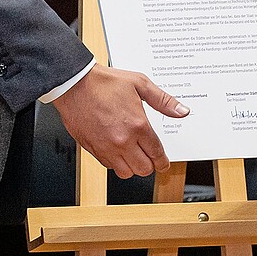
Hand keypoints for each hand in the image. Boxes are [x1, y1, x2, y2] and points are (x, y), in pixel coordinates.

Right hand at [52, 64, 188, 177]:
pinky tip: (118, 151)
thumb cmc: (104, 83)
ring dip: (133, 167)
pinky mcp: (93, 149)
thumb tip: (181, 110)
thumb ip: (163, 100)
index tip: (164, 163)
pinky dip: (116, 163)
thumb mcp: (140, 84)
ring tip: (135, 156)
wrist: (74, 85)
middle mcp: (122, 140)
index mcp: (137, 125)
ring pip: (126, 172)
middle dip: (150, 165)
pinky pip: (109, 166)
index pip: (156, 153)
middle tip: (151, 158)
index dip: (163, 161)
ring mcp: (106, 147)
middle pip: (143, 169)